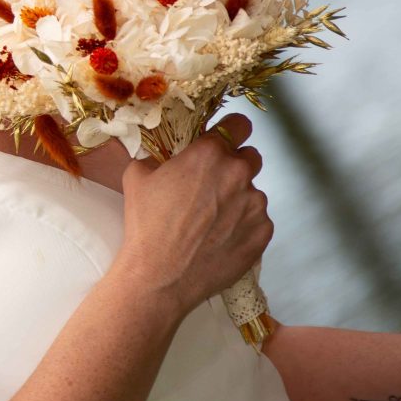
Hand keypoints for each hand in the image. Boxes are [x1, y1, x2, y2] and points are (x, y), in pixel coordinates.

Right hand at [114, 114, 272, 314]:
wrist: (161, 275)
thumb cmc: (146, 223)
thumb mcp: (138, 175)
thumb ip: (158, 156)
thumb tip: (165, 157)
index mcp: (209, 153)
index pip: (239, 125)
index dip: (231, 130)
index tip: (225, 139)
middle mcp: (238, 174)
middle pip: (251, 157)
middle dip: (234, 166)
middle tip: (212, 185)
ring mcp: (255, 205)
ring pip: (252, 192)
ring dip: (237, 199)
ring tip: (211, 220)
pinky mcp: (263, 234)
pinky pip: (257, 221)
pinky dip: (243, 225)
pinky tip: (219, 237)